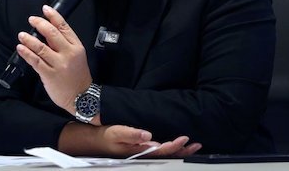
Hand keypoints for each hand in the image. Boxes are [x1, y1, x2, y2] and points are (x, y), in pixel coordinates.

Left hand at [16, 5, 91, 114]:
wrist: (81, 96)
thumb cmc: (78, 75)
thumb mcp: (77, 56)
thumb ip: (64, 45)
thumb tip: (47, 34)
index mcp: (76, 46)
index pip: (64, 27)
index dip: (54, 16)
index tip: (45, 9)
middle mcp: (68, 53)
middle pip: (52, 34)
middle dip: (40, 24)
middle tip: (31, 19)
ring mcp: (59, 64)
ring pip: (41, 47)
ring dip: (29, 39)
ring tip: (21, 34)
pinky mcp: (49, 75)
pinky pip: (35, 62)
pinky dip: (27, 53)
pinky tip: (21, 48)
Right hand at [58, 123, 201, 157]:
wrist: (91, 141)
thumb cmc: (104, 136)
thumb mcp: (116, 133)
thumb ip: (132, 134)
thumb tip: (149, 136)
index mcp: (138, 152)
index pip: (161, 151)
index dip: (174, 146)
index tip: (185, 138)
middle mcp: (142, 155)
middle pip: (166, 156)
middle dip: (182, 151)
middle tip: (197, 144)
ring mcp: (141, 154)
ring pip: (164, 155)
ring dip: (178, 151)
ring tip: (192, 146)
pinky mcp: (139, 150)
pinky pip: (158, 151)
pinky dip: (169, 148)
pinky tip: (175, 145)